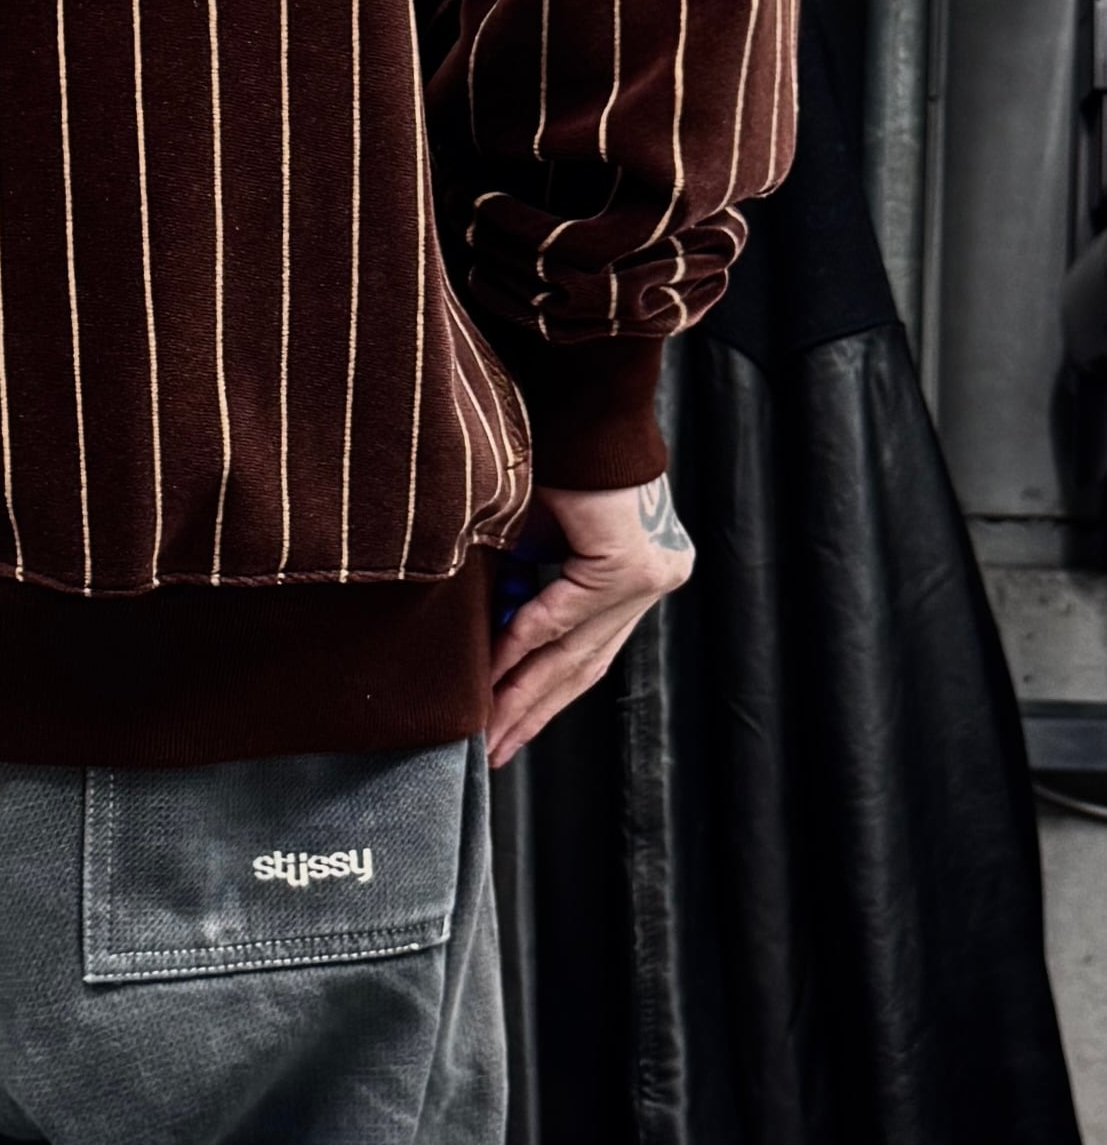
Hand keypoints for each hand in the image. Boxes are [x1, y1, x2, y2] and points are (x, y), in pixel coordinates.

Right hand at [487, 476, 693, 768]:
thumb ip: (524, 586)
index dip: (544, 694)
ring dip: (524, 691)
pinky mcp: (630, 564)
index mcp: (640, 571)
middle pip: (585, 665)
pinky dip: (524, 640)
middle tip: (493, 750)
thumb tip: (493, 644)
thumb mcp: (534, 532)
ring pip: (577, 651)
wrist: (578, 394)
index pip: (588, 649)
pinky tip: (494, 670)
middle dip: (533, 710)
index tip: (504, 729)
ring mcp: (648, 575)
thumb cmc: (553, 448)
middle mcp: (655, 578)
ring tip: (489, 728)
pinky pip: (565, 614)